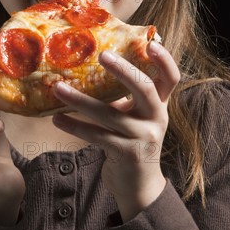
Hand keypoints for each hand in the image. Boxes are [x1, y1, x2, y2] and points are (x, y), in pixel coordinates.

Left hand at [52, 40, 179, 220]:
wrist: (139, 187)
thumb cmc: (131, 141)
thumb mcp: (134, 116)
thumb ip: (122, 94)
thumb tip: (88, 66)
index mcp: (160, 104)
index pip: (171, 78)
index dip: (165, 60)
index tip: (151, 43)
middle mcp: (157, 118)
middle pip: (144, 88)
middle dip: (123, 70)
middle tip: (102, 55)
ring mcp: (144, 137)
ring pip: (110, 114)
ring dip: (80, 100)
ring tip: (58, 88)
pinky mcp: (128, 154)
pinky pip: (97, 136)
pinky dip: (75, 126)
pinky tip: (58, 119)